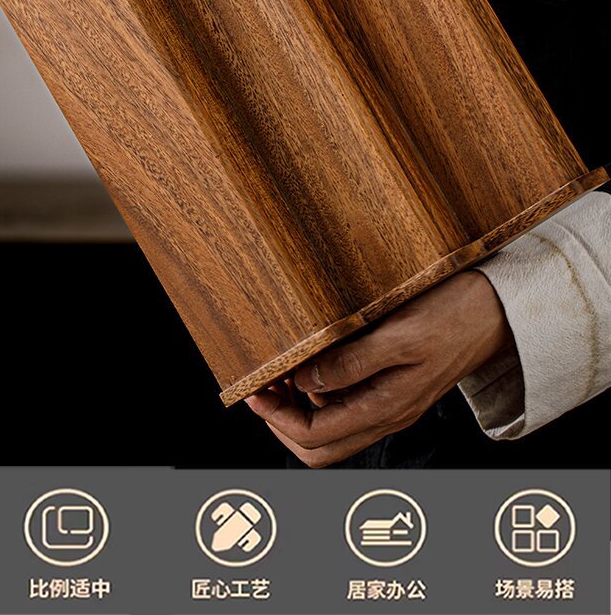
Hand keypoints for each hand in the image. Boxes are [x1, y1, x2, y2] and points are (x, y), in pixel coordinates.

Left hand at [244, 270, 513, 466]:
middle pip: (320, 446)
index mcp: (387, 408)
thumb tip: (307, 380)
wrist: (499, 309)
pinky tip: (312, 362)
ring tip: (281, 370)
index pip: (316, 437)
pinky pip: (349, 404)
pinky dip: (321, 391)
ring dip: (300, 406)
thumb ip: (353, 362)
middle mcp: (387, 414)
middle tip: (262, 385)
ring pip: (332, 427)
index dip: (278, 419)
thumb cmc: (454, 315)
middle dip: (283, 422)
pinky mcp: (395, 386)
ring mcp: (392, 403)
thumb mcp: (400, 333)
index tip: (255, 390)